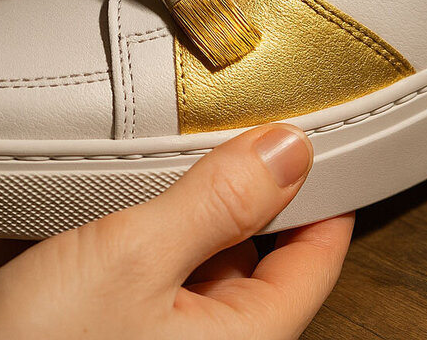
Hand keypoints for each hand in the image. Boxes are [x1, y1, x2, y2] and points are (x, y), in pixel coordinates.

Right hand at [0, 124, 353, 339]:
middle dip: (239, 177)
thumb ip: (218, 203)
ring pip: (185, 232)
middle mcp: (203, 331)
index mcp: (238, 336)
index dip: (325, 193)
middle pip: (249, 238)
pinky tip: (111, 166)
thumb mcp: (135, 261)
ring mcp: (148, 315)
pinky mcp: (101, 301)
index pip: (314, 258)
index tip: (319, 132)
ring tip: (169, 125)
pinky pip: (132, 241)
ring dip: (173, 184)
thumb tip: (290, 151)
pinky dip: (126, 204)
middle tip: (232, 110)